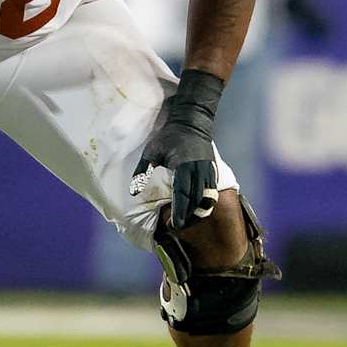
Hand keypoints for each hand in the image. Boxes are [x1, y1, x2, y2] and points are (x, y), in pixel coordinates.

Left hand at [133, 69, 225, 231]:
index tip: (175, 224)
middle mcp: (199, 170)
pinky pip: (211, 192)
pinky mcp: (212, 170)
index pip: (183, 194)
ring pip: (207, 198)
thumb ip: (143, 171)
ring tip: (186, 221)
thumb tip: (133, 192)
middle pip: (197, 200)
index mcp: (184, 166)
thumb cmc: (168, 136)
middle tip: (177, 227)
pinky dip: (204, 203)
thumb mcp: (151, 151)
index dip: (180, 211)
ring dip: (198, 211)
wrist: (192, 120)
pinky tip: (196, 210)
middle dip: (188, 216)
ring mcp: (208, 170)